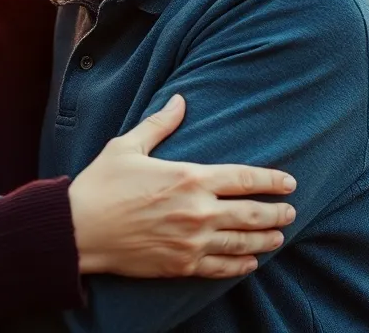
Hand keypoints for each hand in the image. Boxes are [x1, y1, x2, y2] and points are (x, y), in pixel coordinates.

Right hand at [69, 95, 297, 278]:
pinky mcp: (181, 265)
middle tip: (291, 211)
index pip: (244, 178)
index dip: (271, 180)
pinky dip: (241, 265)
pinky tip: (251, 262)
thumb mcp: (127, 146)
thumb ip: (159, 124)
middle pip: (252, 213)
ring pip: (242, 243)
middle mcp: (198, 211)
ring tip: (279, 236)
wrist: (77, 230)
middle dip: (276, 212)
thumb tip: (180, 100)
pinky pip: (221, 267)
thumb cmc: (100, 185)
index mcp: (189, 177)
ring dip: (266, 239)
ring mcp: (192, 242)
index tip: (289, 182)